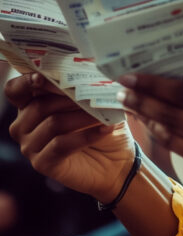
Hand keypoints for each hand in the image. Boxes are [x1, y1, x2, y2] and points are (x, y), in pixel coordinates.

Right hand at [5, 73, 134, 204]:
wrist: (114, 160)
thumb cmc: (100, 123)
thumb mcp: (93, 99)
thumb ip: (84, 84)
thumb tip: (90, 71)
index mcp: (30, 104)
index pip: (15, 90)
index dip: (26, 82)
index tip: (41, 77)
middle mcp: (23, 125)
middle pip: (39, 105)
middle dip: (69, 97)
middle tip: (93, 92)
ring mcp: (30, 146)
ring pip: (53, 123)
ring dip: (82, 116)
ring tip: (104, 112)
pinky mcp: (42, 164)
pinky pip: (61, 145)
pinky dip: (86, 135)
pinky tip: (104, 129)